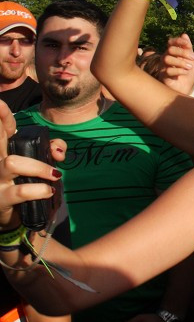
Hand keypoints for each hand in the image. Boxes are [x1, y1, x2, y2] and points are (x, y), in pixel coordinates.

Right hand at [0, 101, 64, 229]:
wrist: (13, 217)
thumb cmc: (25, 185)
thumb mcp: (39, 166)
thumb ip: (52, 151)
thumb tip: (59, 150)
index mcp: (7, 152)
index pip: (3, 130)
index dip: (2, 116)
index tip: (0, 104)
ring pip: (12, 163)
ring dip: (38, 166)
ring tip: (55, 175)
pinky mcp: (1, 199)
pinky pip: (19, 191)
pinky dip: (38, 189)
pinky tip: (48, 191)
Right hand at [159, 34, 193, 95]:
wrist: (187, 87)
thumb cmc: (188, 72)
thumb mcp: (191, 59)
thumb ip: (188, 48)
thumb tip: (184, 34)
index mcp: (173, 52)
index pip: (171, 42)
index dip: (178, 41)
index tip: (188, 44)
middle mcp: (166, 57)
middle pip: (170, 49)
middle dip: (183, 52)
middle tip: (193, 58)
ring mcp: (163, 67)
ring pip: (167, 59)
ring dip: (181, 62)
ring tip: (190, 67)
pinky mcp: (163, 76)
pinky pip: (168, 71)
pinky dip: (179, 71)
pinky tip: (185, 72)